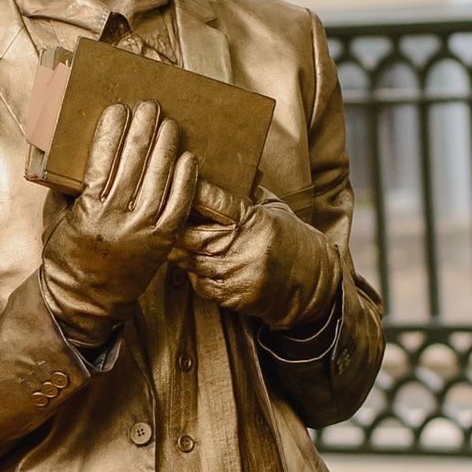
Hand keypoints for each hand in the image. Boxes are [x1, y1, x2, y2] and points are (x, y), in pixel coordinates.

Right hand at [40, 102, 197, 347]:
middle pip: (134, 162)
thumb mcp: (56, 219)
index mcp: (87, 210)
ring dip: (166, 147)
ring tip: (170, 124)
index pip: (102, 159)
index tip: (118, 109)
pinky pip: (180, 205)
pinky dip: (186, 179)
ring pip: (160, 179)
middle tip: (150, 106)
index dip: (112, 130)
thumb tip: (74, 153)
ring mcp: (143, 231)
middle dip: (143, 129)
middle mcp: (116, 219)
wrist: (84, 301)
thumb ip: (67, 188)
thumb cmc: (66, 256)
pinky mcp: (162, 243)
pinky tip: (189, 158)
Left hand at [175, 180, 336, 331]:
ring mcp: (236, 274)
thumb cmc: (289, 239)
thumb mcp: (273, 211)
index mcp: (253, 220)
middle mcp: (243, 247)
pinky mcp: (233, 296)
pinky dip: (193, 274)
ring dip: (177, 250)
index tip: (176, 183)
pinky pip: (199, 284)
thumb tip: (215, 175)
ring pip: (189, 260)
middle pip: (191, 234)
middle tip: (160, 217)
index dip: (191, 192)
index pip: (213, 201)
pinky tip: (195, 265)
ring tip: (169, 240)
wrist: (312, 281)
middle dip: (173, 226)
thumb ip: (246, 197)